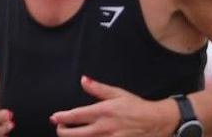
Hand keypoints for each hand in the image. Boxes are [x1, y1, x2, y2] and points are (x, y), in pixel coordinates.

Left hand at [50, 76, 177, 135]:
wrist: (157, 121)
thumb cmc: (136, 106)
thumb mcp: (117, 93)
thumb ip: (98, 89)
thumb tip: (83, 80)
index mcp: (103, 112)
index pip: (76, 116)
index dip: (62, 118)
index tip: (54, 118)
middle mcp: (105, 127)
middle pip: (75, 134)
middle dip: (62, 131)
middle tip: (59, 127)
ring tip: (70, 133)